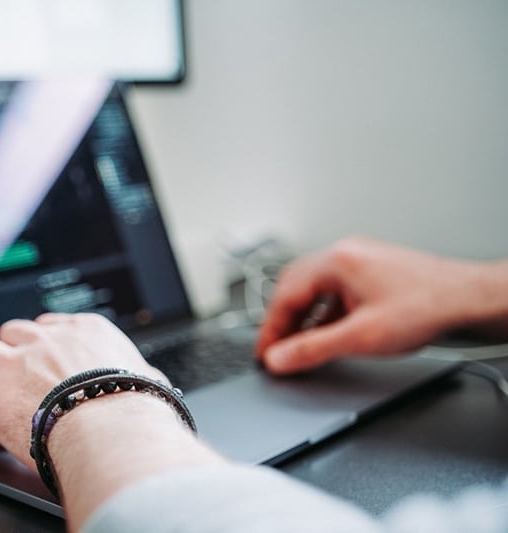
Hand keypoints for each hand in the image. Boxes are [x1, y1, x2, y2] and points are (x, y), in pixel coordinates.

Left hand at [0, 312, 167, 469]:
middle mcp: (45, 340)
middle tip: (20, 381)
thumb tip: (152, 382)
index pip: (51, 326)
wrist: (114, 432)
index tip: (47, 367)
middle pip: (14, 331)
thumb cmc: (137, 410)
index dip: (44, 349)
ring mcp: (15, 365)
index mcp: (84, 331)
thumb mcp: (149, 378)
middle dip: (14, 354)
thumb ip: (139, 373)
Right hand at [255, 237, 480, 373]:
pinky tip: (326, 333)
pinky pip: (334, 291)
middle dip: (282, 321)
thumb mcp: (361, 337)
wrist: (471, 300)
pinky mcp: (371, 271)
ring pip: (314, 289)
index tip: (264, 353)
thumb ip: (313, 349)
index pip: (285, 295)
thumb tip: (279, 358)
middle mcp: (345, 254)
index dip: (270, 329)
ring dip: (303, 317)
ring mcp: (359, 260)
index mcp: (336, 261)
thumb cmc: (428, 308)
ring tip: (298, 345)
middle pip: (295, 287)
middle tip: (275, 349)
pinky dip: (323, 313)